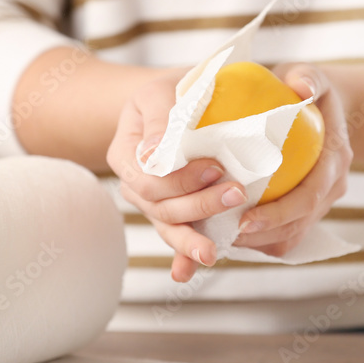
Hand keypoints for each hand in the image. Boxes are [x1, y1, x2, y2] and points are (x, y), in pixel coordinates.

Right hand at [106, 70, 247, 282]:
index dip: (179, 180)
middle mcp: (136, 183)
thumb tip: (156, 153)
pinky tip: (191, 272)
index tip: (215, 166)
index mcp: (126, 154)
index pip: (146, 180)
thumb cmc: (174, 90)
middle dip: (197, 205)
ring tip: (217, 251)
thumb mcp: (160, 91)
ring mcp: (156, 202)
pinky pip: (178, 237)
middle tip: (236, 193)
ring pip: (168, 228)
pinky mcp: (177, 212)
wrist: (184, 100)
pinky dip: (184, 257)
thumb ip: (160, 117)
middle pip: (159, 208)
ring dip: (193, 238)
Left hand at [233, 63, 352, 255]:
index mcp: (334, 160)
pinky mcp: (304, 211)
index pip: (309, 197)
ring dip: (256, 243)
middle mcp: (330, 189)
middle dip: (261, 236)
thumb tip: (302, 87)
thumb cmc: (307, 90)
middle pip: (298, 225)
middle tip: (222, 236)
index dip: (279, 213)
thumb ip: (307, 78)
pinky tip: (227, 235)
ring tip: (218, 238)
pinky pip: (284, 236)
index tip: (246, 220)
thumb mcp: (309, 75)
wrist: (324, 108)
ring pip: (290, 237)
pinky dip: (258, 241)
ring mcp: (319, 203)